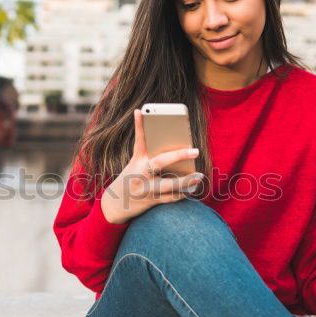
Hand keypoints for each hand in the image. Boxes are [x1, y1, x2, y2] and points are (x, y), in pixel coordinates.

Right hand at [100, 109, 204, 223]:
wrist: (115, 205)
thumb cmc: (130, 177)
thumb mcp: (135, 162)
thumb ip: (145, 146)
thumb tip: (155, 128)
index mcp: (136, 162)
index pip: (140, 141)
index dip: (139, 125)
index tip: (142, 111)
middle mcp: (139, 174)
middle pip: (159, 162)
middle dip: (178, 155)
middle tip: (196, 151)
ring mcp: (145, 189)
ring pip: (168, 184)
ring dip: (186, 181)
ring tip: (200, 176)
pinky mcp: (151, 201)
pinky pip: (170, 198)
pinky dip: (182, 193)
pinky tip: (193, 188)